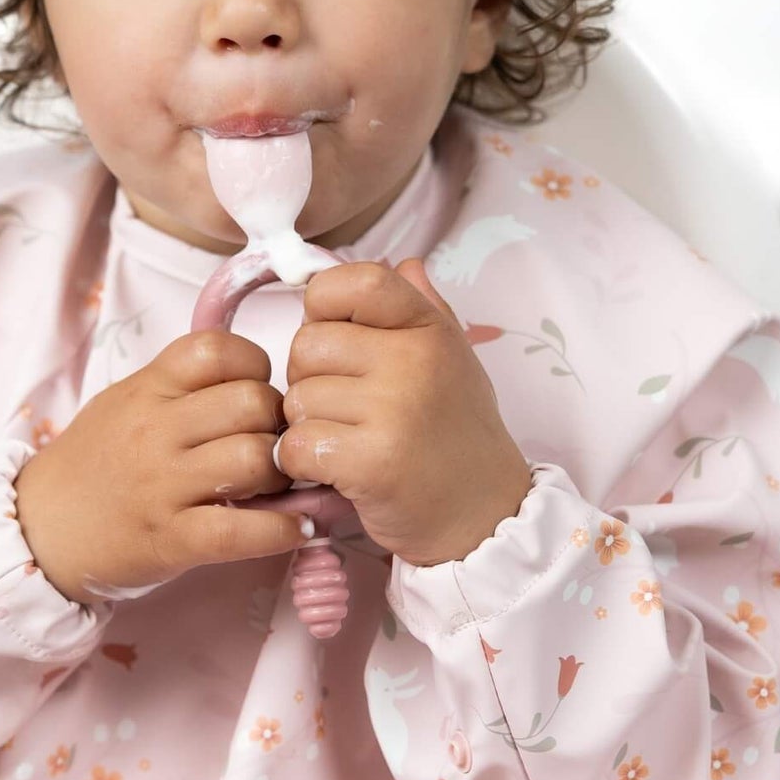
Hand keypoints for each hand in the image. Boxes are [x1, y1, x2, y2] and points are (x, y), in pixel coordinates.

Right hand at [14, 329, 316, 607]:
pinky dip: (283, 530)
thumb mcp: (124, 404)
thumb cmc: (91, 465)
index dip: (255, 367)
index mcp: (146, 390)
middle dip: (279, 423)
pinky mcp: (172, 540)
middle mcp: (154, 431)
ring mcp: (162, 486)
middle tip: (274, 444)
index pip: (218, 350)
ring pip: (255, 459)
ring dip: (283, 475)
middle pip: (252, 403)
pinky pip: (244, 531)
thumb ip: (179, 387)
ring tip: (277, 486)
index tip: (255, 392)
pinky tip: (297, 529)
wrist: (39, 530)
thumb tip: (253, 380)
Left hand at [278, 257, 532, 567]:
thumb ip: (425, 310)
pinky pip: (296, 445)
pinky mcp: (372, 462)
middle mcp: (414, 360)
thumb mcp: (454, 361)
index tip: (335, 339)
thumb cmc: (457, 436)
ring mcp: (395, 410)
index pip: (353, 281)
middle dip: (309, 380)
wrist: (484, 517)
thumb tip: (403, 262)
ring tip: (348, 441)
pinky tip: (335, 470)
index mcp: (428, 328)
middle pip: (306, 345)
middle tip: (344, 410)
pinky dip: (302, 463)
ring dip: (307, 426)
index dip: (324, 307)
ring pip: (296, 399)